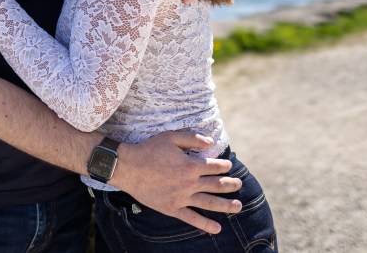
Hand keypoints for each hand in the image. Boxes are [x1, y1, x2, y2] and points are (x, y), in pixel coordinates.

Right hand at [113, 130, 241, 234]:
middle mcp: (190, 183)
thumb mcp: (169, 137)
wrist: (127, 167)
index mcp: (191, 165)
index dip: (224, 166)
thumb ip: (192, 138)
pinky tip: (217, 229)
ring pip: (210, 203)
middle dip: (231, 184)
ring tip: (238, 206)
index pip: (215, 167)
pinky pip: (192, 218)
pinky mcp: (172, 208)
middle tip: (239, 184)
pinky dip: (205, 225)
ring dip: (226, 205)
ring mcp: (182, 197)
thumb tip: (210, 141)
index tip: (228, 166)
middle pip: (217, 185)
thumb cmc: (148, 150)